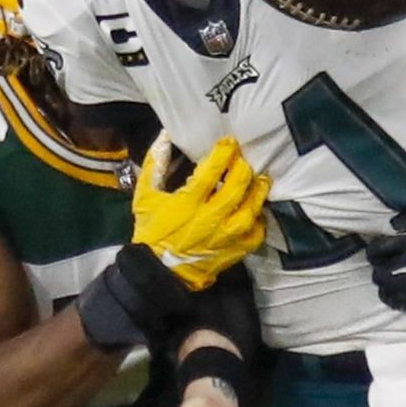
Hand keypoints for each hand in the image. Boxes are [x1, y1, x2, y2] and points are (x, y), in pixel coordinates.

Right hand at [132, 134, 268, 287]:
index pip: (211, 172)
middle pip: (235, 189)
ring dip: (257, 194)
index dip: (223, 154)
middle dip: (243, 170)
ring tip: (261, 181)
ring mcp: (223, 238)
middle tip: (244, 161)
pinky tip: (256, 211)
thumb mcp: (144, 196)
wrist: (157, 271)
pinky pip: (254, 237)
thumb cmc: (151, 231)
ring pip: (249, 212)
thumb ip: (154, 164)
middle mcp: (208, 219)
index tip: (229, 143)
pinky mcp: (231, 253)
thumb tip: (166, 135)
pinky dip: (259, 223)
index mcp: (187, 203)